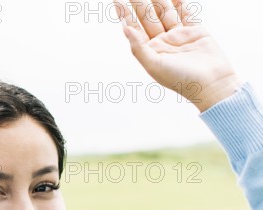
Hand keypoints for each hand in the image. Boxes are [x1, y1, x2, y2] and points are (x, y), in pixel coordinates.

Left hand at [114, 0, 241, 111]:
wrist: (212, 83)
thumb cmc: (181, 79)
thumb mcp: (154, 65)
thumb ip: (138, 47)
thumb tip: (125, 29)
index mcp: (150, 50)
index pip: (134, 27)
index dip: (124, 13)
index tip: (116, 0)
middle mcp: (162, 41)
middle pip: (147, 16)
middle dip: (139, 2)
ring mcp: (178, 35)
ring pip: (165, 11)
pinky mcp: (195, 31)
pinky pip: (185, 12)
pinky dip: (179, 2)